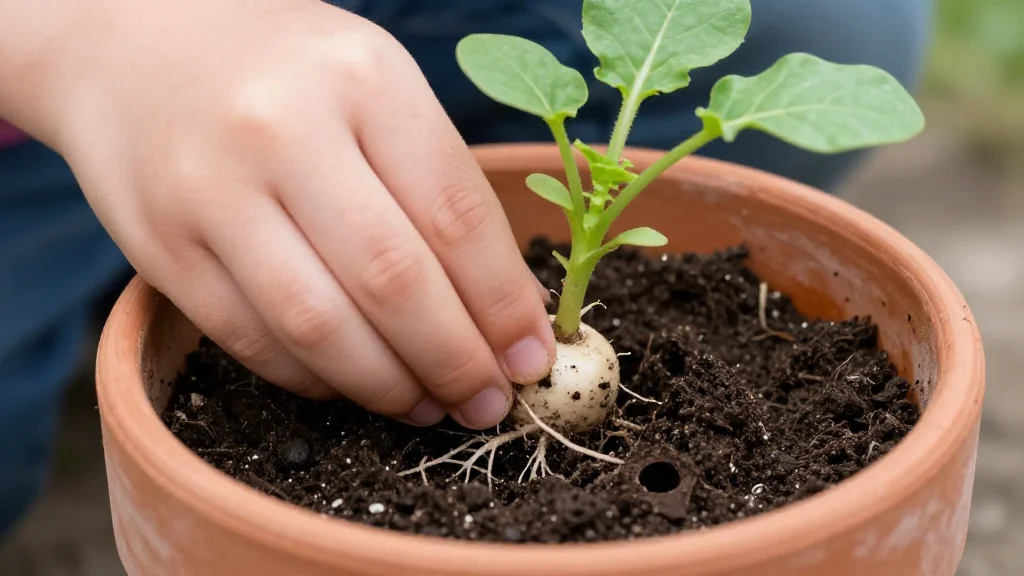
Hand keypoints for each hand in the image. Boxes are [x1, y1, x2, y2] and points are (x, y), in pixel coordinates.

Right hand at [44, 0, 556, 427]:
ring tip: (428, 407)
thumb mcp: (377, 86)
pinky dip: (315, 380)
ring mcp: (211, 190)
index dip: (503, 304)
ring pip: (319, 326)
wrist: (135, 41)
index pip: (455, 216)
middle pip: (392, 280)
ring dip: (388, 386)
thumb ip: (439, 184)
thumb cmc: (288, 70)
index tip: (532, 358)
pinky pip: (251, 340)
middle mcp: (282, 129)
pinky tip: (352, 385)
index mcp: (363, 77)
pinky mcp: (160, 246)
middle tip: (488, 402)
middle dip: (455, 360)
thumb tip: (508, 311)